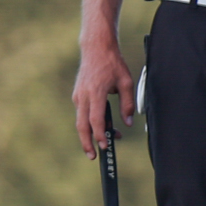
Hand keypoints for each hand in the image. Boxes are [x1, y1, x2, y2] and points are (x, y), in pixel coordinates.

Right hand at [73, 43, 135, 157]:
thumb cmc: (112, 63)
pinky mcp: (78, 96)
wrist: (96, 48)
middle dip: (86, 143)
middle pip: (82, 125)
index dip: (100, 134)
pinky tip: (104, 125)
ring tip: (105, 141)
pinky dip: (90, 123)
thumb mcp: (126, 82)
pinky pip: (82, 114)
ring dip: (91, 134)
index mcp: (96, 92)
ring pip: (80, 121)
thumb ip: (127, 104)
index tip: (105, 145)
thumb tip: (128, 122)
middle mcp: (83, 96)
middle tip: (93, 156)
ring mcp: (78, 96)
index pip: (95, 119)